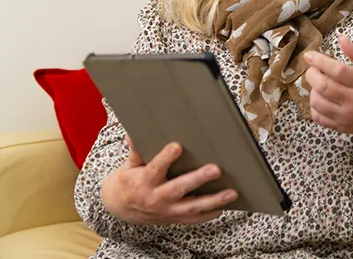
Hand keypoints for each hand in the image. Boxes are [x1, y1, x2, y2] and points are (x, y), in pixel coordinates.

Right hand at [100, 136, 237, 225]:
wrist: (120, 208)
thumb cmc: (129, 181)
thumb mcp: (129, 165)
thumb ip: (136, 151)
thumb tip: (134, 133)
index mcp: (144, 182)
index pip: (155, 169)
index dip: (165, 158)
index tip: (177, 146)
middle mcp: (157, 198)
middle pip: (179, 188)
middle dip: (198, 179)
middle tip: (215, 169)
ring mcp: (167, 211)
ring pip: (193, 207)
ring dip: (214, 200)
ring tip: (231, 192)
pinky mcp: (175, 219)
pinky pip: (195, 219)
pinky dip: (210, 214)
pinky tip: (225, 206)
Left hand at [303, 35, 352, 167]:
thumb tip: (341, 38)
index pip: (337, 70)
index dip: (320, 61)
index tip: (309, 55)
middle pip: (323, 86)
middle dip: (311, 75)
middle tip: (312, 70)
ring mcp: (347, 116)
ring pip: (317, 102)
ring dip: (312, 90)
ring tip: (318, 84)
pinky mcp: (341, 127)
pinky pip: (318, 117)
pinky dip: (314, 106)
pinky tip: (320, 98)